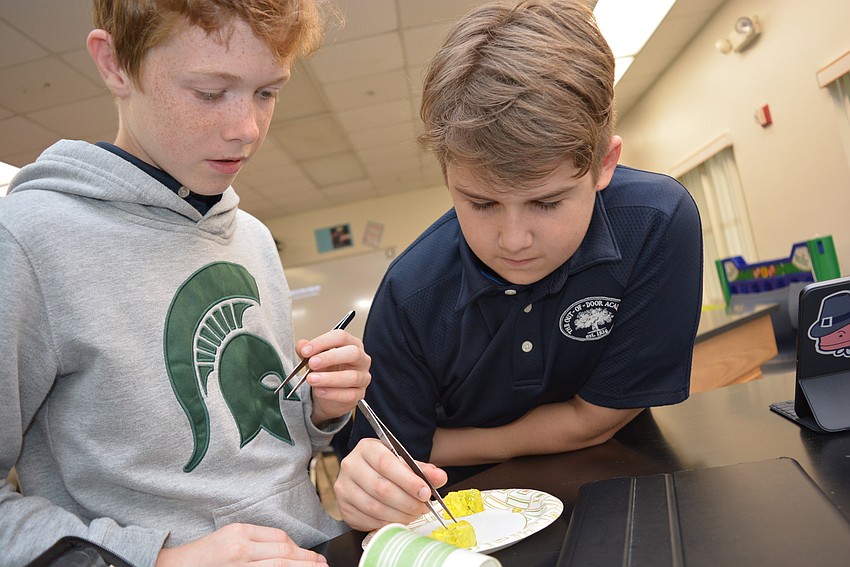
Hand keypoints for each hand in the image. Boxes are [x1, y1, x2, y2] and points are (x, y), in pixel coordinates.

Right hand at [154, 523, 326, 565]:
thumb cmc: (205, 553)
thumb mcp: (230, 535)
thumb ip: (257, 538)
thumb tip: (288, 547)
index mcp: (240, 533)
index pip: (280, 538)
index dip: (300, 548)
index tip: (312, 555)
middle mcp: (241, 550)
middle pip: (283, 553)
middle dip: (307, 560)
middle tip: (322, 565)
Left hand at [296, 330, 370, 425]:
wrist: (330, 393)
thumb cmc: (327, 371)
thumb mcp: (315, 358)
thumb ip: (307, 351)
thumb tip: (301, 345)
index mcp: (352, 344)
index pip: (341, 337)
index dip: (322, 342)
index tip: (306, 350)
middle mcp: (361, 359)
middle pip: (353, 353)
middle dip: (330, 357)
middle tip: (312, 363)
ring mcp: (363, 377)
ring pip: (352, 377)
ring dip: (329, 378)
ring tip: (312, 379)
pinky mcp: (359, 394)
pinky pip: (349, 395)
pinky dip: (333, 393)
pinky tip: (320, 391)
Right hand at [334, 438, 447, 531]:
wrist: (364, 474)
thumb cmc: (386, 467)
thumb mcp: (404, 462)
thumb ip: (422, 470)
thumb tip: (440, 477)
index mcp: (367, 448)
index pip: (386, 464)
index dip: (408, 481)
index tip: (425, 492)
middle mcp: (351, 465)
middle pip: (381, 488)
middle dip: (407, 502)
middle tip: (423, 508)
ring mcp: (344, 487)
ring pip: (374, 507)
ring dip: (398, 515)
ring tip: (413, 514)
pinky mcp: (343, 507)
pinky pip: (366, 520)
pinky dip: (386, 523)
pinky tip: (397, 519)